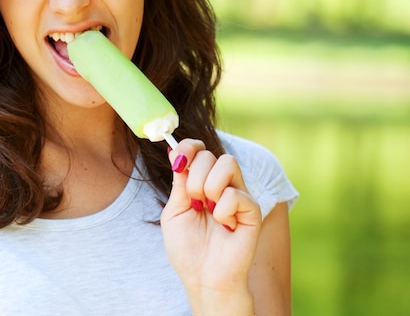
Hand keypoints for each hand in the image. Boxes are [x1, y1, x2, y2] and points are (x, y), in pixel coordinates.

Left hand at [161, 139, 261, 312]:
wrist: (203, 278)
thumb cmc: (187, 249)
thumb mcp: (174, 210)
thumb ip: (179, 181)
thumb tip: (175, 152)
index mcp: (201, 181)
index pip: (199, 149)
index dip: (188, 147)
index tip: (178, 160)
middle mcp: (221, 184)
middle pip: (209, 154)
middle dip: (194, 177)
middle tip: (194, 202)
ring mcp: (238, 195)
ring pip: (227, 163)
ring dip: (209, 186)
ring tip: (208, 210)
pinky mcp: (252, 210)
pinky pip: (236, 193)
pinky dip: (223, 210)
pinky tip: (225, 226)